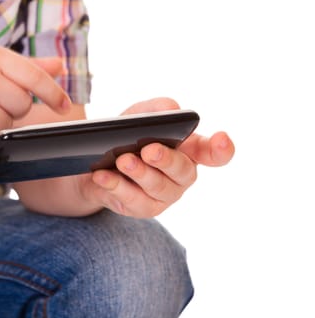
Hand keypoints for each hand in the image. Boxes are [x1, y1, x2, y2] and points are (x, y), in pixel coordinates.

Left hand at [78, 97, 234, 217]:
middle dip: (166, 160)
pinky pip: (130, 200)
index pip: (213, 153)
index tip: (222, 139)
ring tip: (123, 160)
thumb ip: (154, 110)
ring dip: (139, 173)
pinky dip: (115, 186)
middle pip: (182, 171)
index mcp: (189, 151)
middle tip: (149, 150)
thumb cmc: (127, 139)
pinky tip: (102, 175)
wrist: (96, 166)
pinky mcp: (141, 208)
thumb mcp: (137, 117)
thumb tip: (171, 109)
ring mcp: (163, 195)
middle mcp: (181, 176)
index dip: (221, 148)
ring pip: (156, 188)